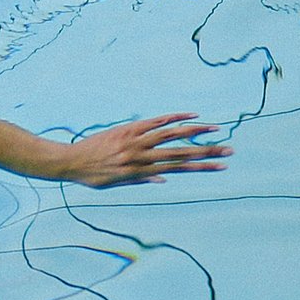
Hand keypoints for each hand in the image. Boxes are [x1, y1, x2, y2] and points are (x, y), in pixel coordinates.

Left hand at [52, 115, 228, 185]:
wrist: (71, 162)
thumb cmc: (93, 176)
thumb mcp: (117, 184)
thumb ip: (140, 180)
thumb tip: (163, 179)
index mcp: (142, 172)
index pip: (178, 169)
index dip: (200, 167)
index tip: (220, 166)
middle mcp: (142, 156)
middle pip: (181, 153)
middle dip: (206, 152)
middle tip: (228, 150)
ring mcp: (136, 141)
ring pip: (171, 135)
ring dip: (195, 131)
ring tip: (214, 129)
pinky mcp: (128, 128)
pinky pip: (154, 122)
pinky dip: (172, 118)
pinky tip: (189, 115)